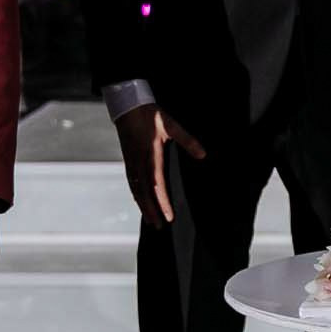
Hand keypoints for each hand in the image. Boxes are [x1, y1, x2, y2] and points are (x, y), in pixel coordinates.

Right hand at [115, 105, 206, 223]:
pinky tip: (140, 202)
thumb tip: (203, 154)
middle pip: (144, 192)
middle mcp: (139, 161)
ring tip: (150, 220)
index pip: (156, 183)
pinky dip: (136, 195)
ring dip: (143, 205)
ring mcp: (131, 161)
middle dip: (151, 210)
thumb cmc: (149, 114)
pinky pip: (132, 182)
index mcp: (151, 153)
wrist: (127, 105)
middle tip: (159, 226)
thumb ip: (187, 140)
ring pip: (136, 189)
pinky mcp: (128, 159)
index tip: (169, 215)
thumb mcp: (171, 124)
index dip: (162, 201)